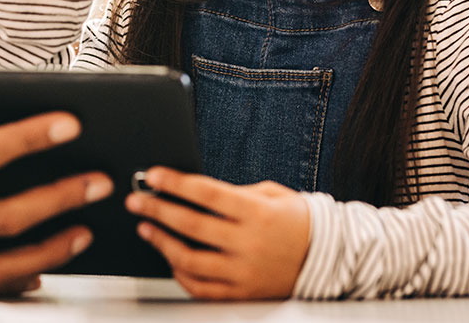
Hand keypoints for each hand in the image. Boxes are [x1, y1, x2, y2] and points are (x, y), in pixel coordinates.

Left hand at [125, 167, 308, 299]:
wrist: (332, 258)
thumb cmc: (299, 221)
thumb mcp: (270, 195)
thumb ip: (233, 193)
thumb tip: (192, 191)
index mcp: (257, 212)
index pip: (205, 192)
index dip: (174, 182)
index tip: (152, 176)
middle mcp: (249, 242)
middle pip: (190, 224)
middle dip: (157, 210)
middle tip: (136, 202)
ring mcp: (244, 271)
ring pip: (190, 259)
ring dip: (161, 243)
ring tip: (146, 229)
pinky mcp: (243, 292)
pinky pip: (202, 288)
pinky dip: (181, 275)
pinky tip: (170, 261)